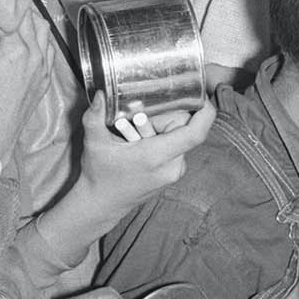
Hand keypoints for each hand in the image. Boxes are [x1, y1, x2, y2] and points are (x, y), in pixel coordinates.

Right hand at [0, 0, 44, 162]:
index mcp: (18, 50)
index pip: (16, 7)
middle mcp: (36, 57)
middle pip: (31, 14)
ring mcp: (42, 70)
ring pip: (41, 30)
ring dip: (28, 17)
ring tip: (9, 5)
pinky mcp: (42, 82)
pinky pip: (46, 48)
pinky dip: (37, 35)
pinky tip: (24, 32)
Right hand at [77, 92, 214, 213]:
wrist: (102, 205)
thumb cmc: (98, 175)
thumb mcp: (93, 143)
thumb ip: (94, 116)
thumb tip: (100, 93)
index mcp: (156, 156)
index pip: (195, 134)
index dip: (204, 112)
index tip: (201, 96)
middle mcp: (172, 166)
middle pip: (184, 128)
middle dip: (164, 117)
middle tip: (138, 119)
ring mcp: (175, 172)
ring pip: (180, 137)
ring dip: (162, 128)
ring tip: (136, 133)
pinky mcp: (174, 174)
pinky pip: (177, 147)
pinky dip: (164, 139)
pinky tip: (142, 142)